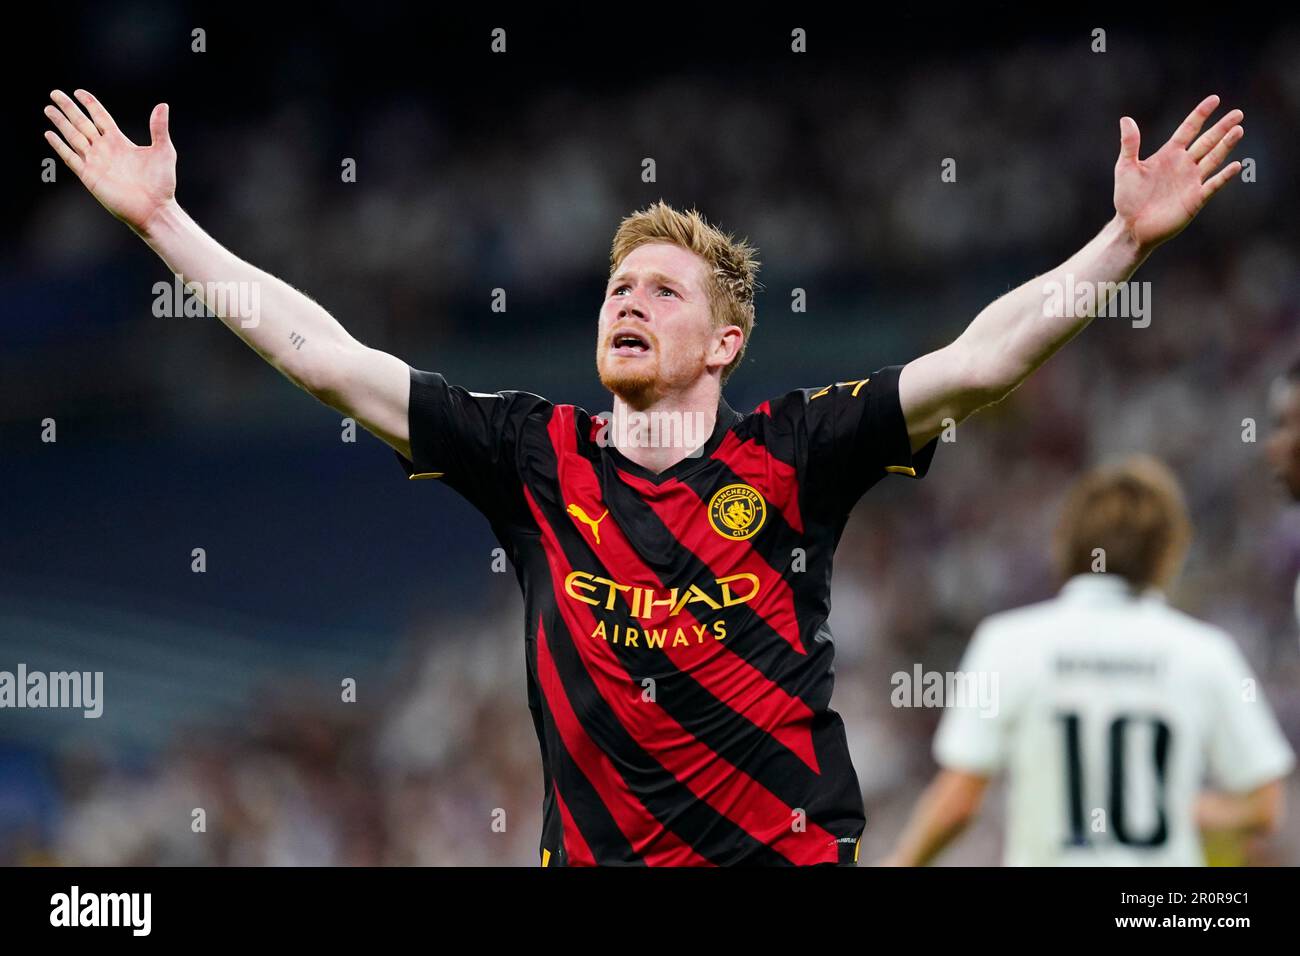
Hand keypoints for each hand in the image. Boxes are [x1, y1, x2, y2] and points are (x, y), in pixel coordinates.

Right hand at [44, 89, 176, 234]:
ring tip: (48, 109)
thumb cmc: (161, 183)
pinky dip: (60, 146)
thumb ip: (159, 128)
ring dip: (60, 123)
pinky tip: (49, 134)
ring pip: (73, 136)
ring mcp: (95, 162)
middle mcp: (105, 149)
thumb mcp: (163, 151)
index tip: (78, 92)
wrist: (154, 209)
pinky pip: (70, 157)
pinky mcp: (89, 175)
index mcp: (120, 141)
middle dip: (68, 108)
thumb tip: (163, 105)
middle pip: (82, 123)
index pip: (101, 117)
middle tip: (55, 93)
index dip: (90, 104)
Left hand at [1113, 94, 1242, 252]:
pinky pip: (1213, 185)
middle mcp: (1184, 165)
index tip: (1215, 99)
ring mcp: (1192, 181)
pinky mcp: (1195, 199)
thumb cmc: (1127, 198)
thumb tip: (1126, 118)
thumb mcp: (1125, 168)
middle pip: (1207, 141)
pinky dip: (1224, 176)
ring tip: (1238, 130)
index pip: (1188, 129)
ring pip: (1213, 159)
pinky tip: (1236, 165)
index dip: (1201, 114)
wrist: (1131, 227)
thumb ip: (1130, 144)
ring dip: (1226, 145)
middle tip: (1238, 114)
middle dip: (1222, 127)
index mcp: (1169, 154)